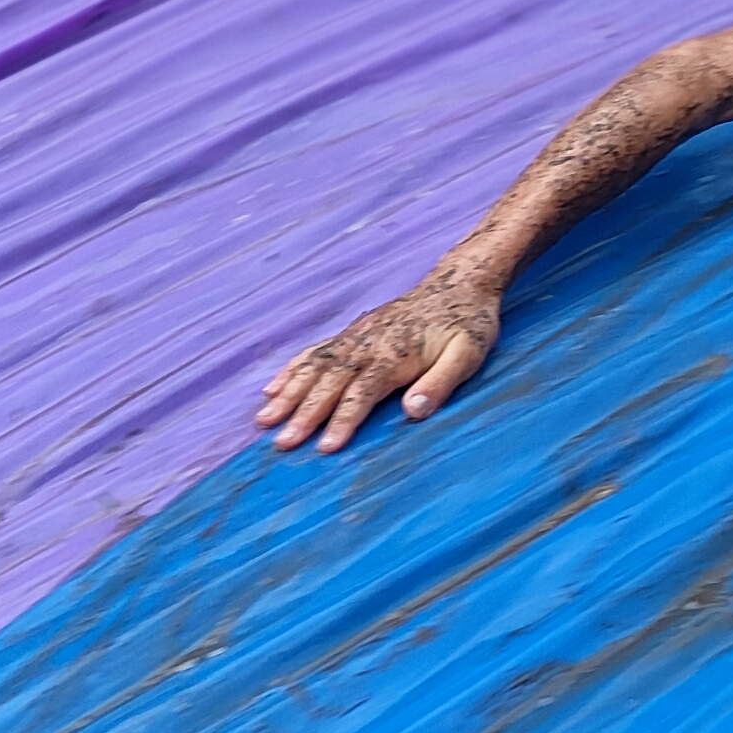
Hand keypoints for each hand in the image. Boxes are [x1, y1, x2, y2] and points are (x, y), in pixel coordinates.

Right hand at [257, 269, 501, 450]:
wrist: (460, 284)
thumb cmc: (468, 324)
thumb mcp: (468, 354)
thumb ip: (441, 382)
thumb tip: (412, 411)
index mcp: (394, 355)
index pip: (362, 393)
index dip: (343, 420)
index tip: (325, 448)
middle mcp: (368, 345)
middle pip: (330, 383)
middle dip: (304, 414)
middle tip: (281, 442)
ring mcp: (357, 337)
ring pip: (315, 367)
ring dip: (289, 393)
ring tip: (264, 419)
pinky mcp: (354, 332)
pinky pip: (317, 351)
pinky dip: (292, 369)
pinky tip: (273, 388)